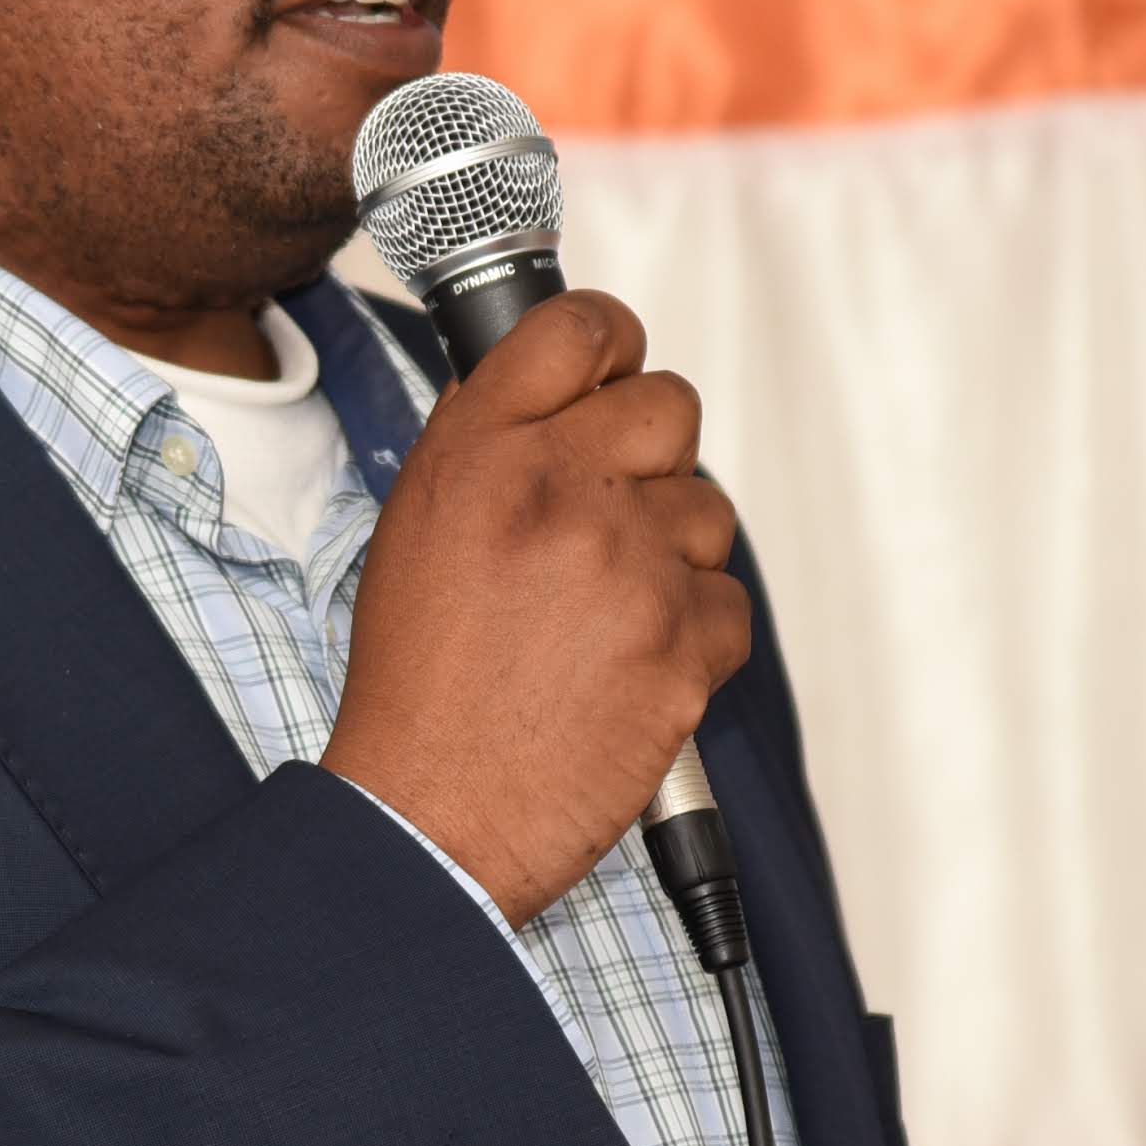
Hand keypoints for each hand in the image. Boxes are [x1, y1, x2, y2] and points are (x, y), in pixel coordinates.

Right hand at [324, 289, 748, 920]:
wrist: (431, 817)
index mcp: (482, 453)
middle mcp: (561, 491)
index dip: (610, 347)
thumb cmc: (420, 686)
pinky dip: (691, 636)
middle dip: (652, 453)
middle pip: (671, 405)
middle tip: (612, 512)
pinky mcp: (685, 644)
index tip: (613, 374)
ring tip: (602, 614)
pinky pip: (727, 602)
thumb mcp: (418, 530)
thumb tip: (553, 385)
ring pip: (708, 509)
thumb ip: (485, 444)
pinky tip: (627, 666)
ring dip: (670, 554)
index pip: (581, 328)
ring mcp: (632, 565)